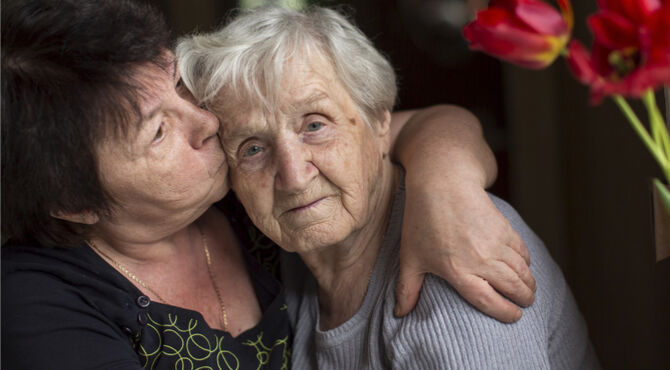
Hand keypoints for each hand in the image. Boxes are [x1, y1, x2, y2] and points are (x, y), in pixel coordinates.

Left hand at [394, 175, 535, 322]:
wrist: (442, 181)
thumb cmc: (422, 219)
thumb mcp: (410, 255)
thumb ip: (407, 287)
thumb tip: (398, 314)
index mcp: (458, 271)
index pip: (489, 301)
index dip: (505, 313)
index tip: (514, 318)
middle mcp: (481, 259)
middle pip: (513, 287)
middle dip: (524, 299)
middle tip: (525, 304)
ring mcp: (495, 243)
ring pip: (522, 270)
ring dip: (529, 283)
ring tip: (528, 290)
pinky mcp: (504, 227)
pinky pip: (522, 250)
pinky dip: (526, 261)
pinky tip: (524, 266)